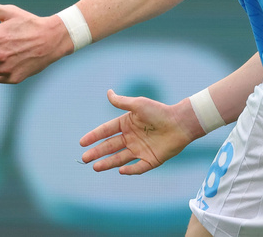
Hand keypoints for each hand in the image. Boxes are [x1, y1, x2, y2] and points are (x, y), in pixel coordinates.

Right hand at [80, 90, 202, 174]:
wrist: (180, 123)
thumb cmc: (159, 111)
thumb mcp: (138, 105)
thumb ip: (122, 102)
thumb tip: (108, 93)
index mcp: (127, 124)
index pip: (106, 131)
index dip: (94, 136)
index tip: (82, 142)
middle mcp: (131, 138)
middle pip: (110, 146)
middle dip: (96, 153)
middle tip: (84, 158)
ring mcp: (140, 150)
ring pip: (120, 158)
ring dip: (107, 163)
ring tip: (95, 167)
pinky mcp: (151, 160)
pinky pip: (138, 167)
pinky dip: (129, 170)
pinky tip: (120, 171)